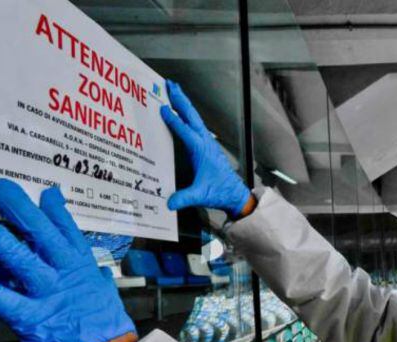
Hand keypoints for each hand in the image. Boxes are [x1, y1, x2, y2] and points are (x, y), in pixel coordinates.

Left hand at [0, 179, 136, 341]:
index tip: (44, 193)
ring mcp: (46, 293)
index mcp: (83, 268)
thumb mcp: (107, 297)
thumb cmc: (107, 333)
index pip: (68, 230)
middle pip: (40, 232)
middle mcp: (64, 274)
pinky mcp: (28, 316)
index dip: (54, 209)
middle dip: (17, 206)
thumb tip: (96, 270)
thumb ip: (96, 278)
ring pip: (14, 254)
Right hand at [161, 80, 252, 217]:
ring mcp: (207, 142)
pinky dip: (187, 114)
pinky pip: (195, 124)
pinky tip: (182, 112)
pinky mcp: (207, 145)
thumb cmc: (219, 191)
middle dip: (180, 99)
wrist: (234, 193)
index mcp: (201, 149)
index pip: (184, 131)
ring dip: (184, 103)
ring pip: (194, 117)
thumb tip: (169, 203)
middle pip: (191, 116)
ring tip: (174, 90)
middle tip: (169, 84)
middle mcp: (205, 142)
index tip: (162, 108)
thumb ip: (184, 198)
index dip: (173, 119)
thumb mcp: (200, 195)